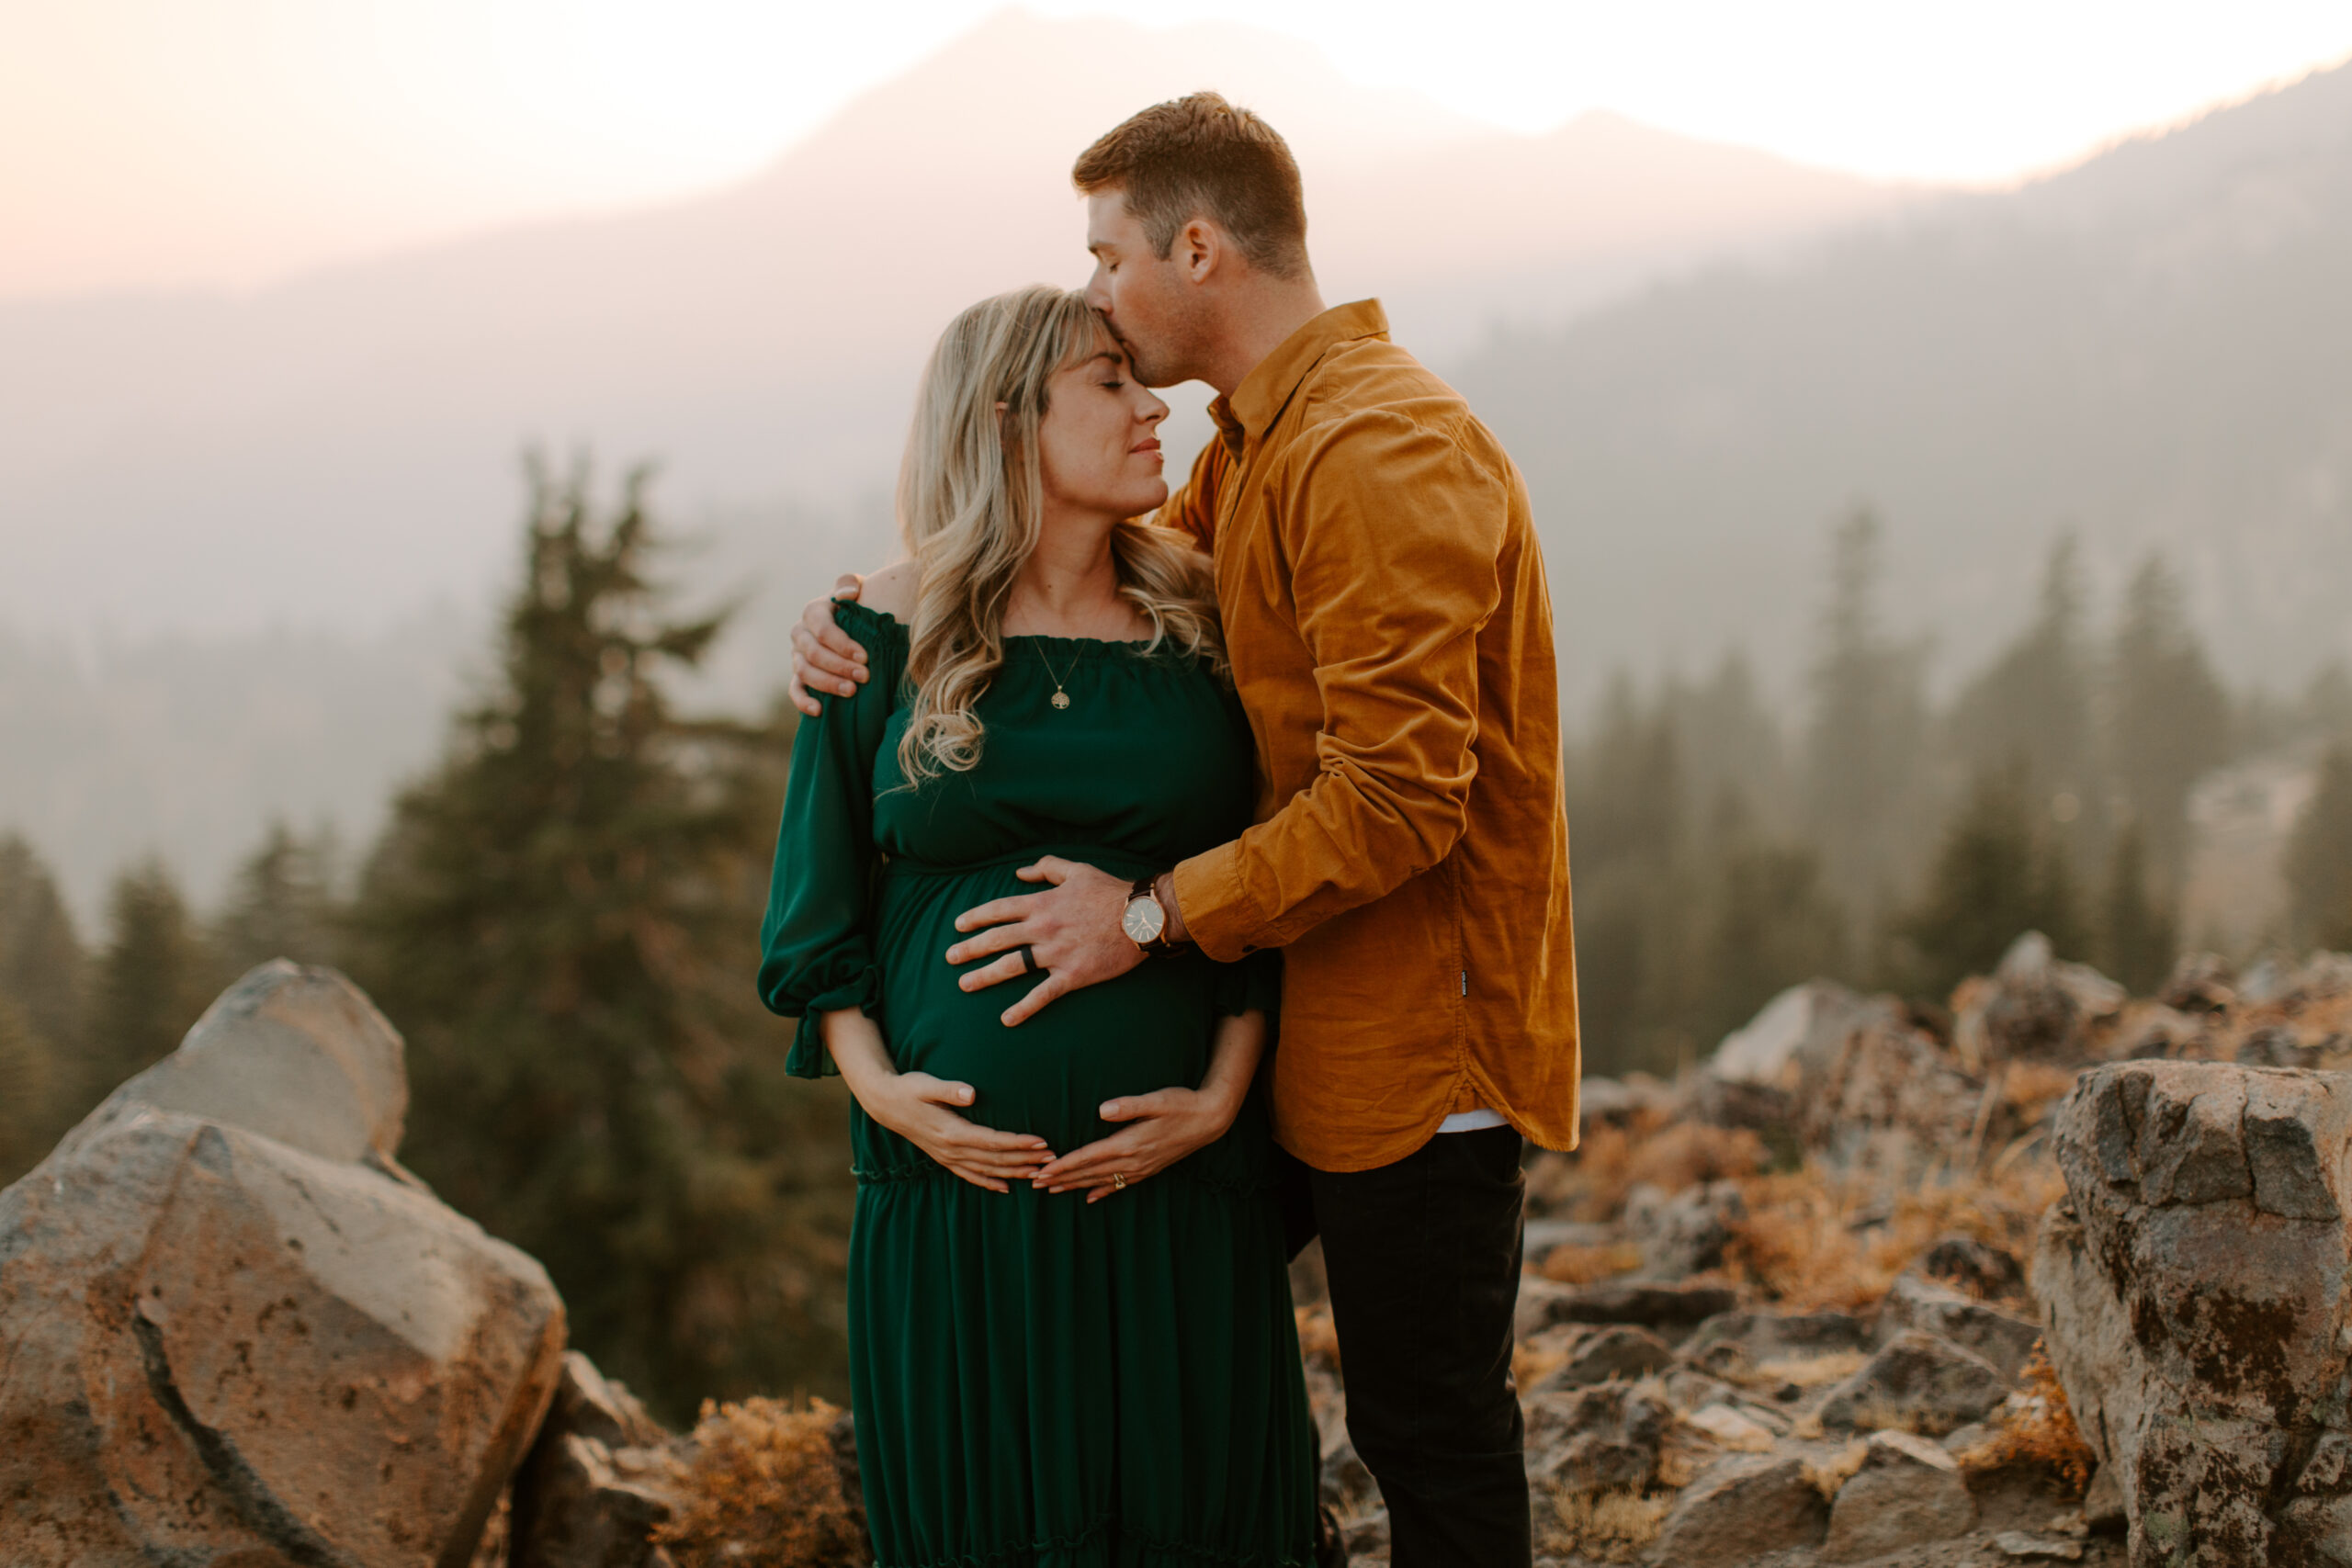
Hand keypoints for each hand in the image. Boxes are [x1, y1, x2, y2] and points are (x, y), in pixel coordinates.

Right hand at [788, 574, 867, 716]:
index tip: (865, 657)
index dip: (842, 644)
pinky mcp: (798, 676)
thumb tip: (847, 594)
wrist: (852, 626)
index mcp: (813, 612)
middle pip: (813, 653)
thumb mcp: (856, 589)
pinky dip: (803, 701)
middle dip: (839, 666)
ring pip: (804, 672)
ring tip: (851, 692)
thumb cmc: (857, 607)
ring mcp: (797, 656)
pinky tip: (819, 711)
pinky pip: (794, 690)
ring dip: (827, 683)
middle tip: (865, 677)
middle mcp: (800, 633)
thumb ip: (849, 584)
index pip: (822, 629)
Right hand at [860, 1070, 1053, 1193]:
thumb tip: (971, 1094)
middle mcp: (951, 1149)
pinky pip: (969, 1175)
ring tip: (1038, 1173)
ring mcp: (947, 1156)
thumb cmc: (909, 1089)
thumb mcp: (926, 1084)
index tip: (1041, 1141)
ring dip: (1013, 1172)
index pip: (992, 1141)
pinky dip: (988, 1182)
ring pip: (986, 1170)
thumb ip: (950, 1089)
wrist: (884, 1103)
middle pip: (995, 1159)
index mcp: (951, 1131)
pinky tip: (1005, 1187)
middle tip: (1051, 1159)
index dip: (1018, 1143)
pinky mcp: (944, 1158)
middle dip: (1025, 1160)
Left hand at [945, 857, 1142, 1025]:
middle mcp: (1042, 928)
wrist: (1140, 917)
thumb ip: (1046, 869)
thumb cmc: (1110, 891)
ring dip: (984, 976)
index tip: (958, 926)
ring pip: (1011, 966)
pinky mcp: (1071, 975)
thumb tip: (1019, 872)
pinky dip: (1023, 1008)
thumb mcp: (1077, 870)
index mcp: (1042, 903)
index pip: (999, 910)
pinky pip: (1042, 994)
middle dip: (970, 949)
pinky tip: (1007, 1018)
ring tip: (965, 984)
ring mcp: (1055, 953)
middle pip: (997, 939)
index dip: (976, 917)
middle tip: (950, 957)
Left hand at [1031, 1087, 1239, 1202]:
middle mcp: (1133, 1160)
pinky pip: (1120, 1184)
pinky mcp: (1149, 1168)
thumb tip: (1102, 1110)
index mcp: (1129, 1143)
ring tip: (1053, 1191)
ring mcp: (1141, 1167)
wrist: (1210, 1120)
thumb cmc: (1182, 1104)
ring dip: (1076, 1186)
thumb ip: (1128, 1105)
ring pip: (1101, 1180)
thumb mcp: (1156, 1100)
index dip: (1063, 1165)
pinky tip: (1091, 1197)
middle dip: (1061, 1179)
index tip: (1042, 1172)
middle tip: (1035, 1184)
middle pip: (1089, 1173)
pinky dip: (1103, 1190)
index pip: (1088, 1157)